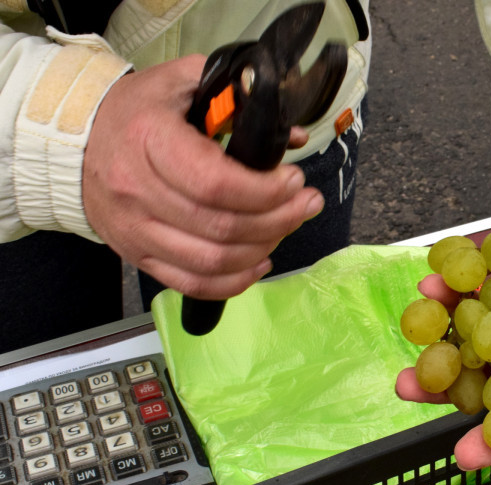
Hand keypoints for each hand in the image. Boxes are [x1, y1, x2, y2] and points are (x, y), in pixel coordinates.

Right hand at [83, 55, 323, 299]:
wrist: (72, 144)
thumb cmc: (135, 112)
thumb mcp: (180, 83)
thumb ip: (236, 97)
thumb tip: (292, 135)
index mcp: (148, 141)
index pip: (215, 184)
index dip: (264, 191)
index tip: (294, 181)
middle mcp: (137, 192)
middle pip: (221, 227)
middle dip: (279, 219)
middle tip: (306, 204)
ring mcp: (135, 230)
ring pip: (212, 261)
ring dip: (263, 248)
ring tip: (288, 226)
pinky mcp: (138, 256)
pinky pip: (192, 284)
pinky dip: (234, 281)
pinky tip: (260, 261)